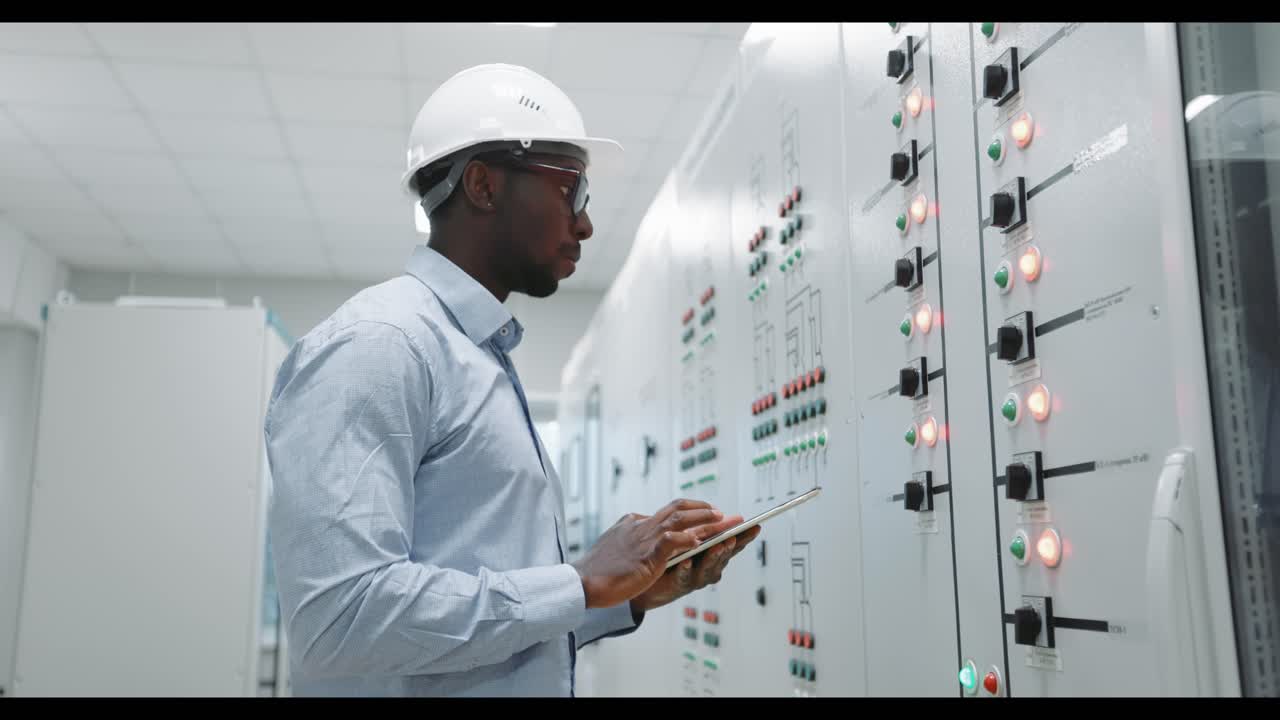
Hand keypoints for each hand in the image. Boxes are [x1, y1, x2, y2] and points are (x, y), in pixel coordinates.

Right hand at [570, 499, 723, 608]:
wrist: (581, 581)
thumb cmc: (598, 567)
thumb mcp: (617, 542)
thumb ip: (632, 533)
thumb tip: (644, 524)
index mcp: (635, 522)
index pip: (668, 511)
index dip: (691, 510)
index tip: (708, 512)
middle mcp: (641, 526)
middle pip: (678, 509)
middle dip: (704, 509)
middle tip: (723, 513)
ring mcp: (644, 540)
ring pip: (679, 520)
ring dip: (703, 520)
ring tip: (722, 521)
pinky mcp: (645, 556)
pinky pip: (671, 542)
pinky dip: (687, 539)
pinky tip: (701, 541)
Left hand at [630, 522, 760, 613]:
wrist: (647, 581)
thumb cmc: (671, 559)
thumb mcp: (688, 540)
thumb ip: (702, 529)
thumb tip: (717, 512)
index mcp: (711, 555)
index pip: (731, 544)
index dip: (744, 537)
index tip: (756, 526)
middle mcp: (706, 567)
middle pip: (723, 556)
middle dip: (729, 546)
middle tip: (733, 537)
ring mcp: (694, 577)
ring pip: (707, 568)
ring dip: (713, 557)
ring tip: (717, 546)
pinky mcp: (677, 584)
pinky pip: (683, 576)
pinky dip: (686, 569)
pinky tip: (687, 560)